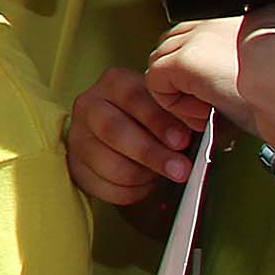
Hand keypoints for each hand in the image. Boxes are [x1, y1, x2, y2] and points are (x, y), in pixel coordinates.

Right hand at [67, 65, 203, 202]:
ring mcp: (78, 135)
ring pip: (110, 164)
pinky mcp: (75, 164)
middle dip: (151, 153)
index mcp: (116, 83)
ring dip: (143, 175)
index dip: (158, 121)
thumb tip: (199, 127)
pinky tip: (144, 182)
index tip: (182, 141)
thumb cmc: (153, 121)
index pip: (133, 97)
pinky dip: (131, 191)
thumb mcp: (167, 107)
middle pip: (114, 131)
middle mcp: (90, 104)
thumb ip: (178, 114)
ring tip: (160, 174)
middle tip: (180, 169)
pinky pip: (105, 186)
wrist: (124, 136)